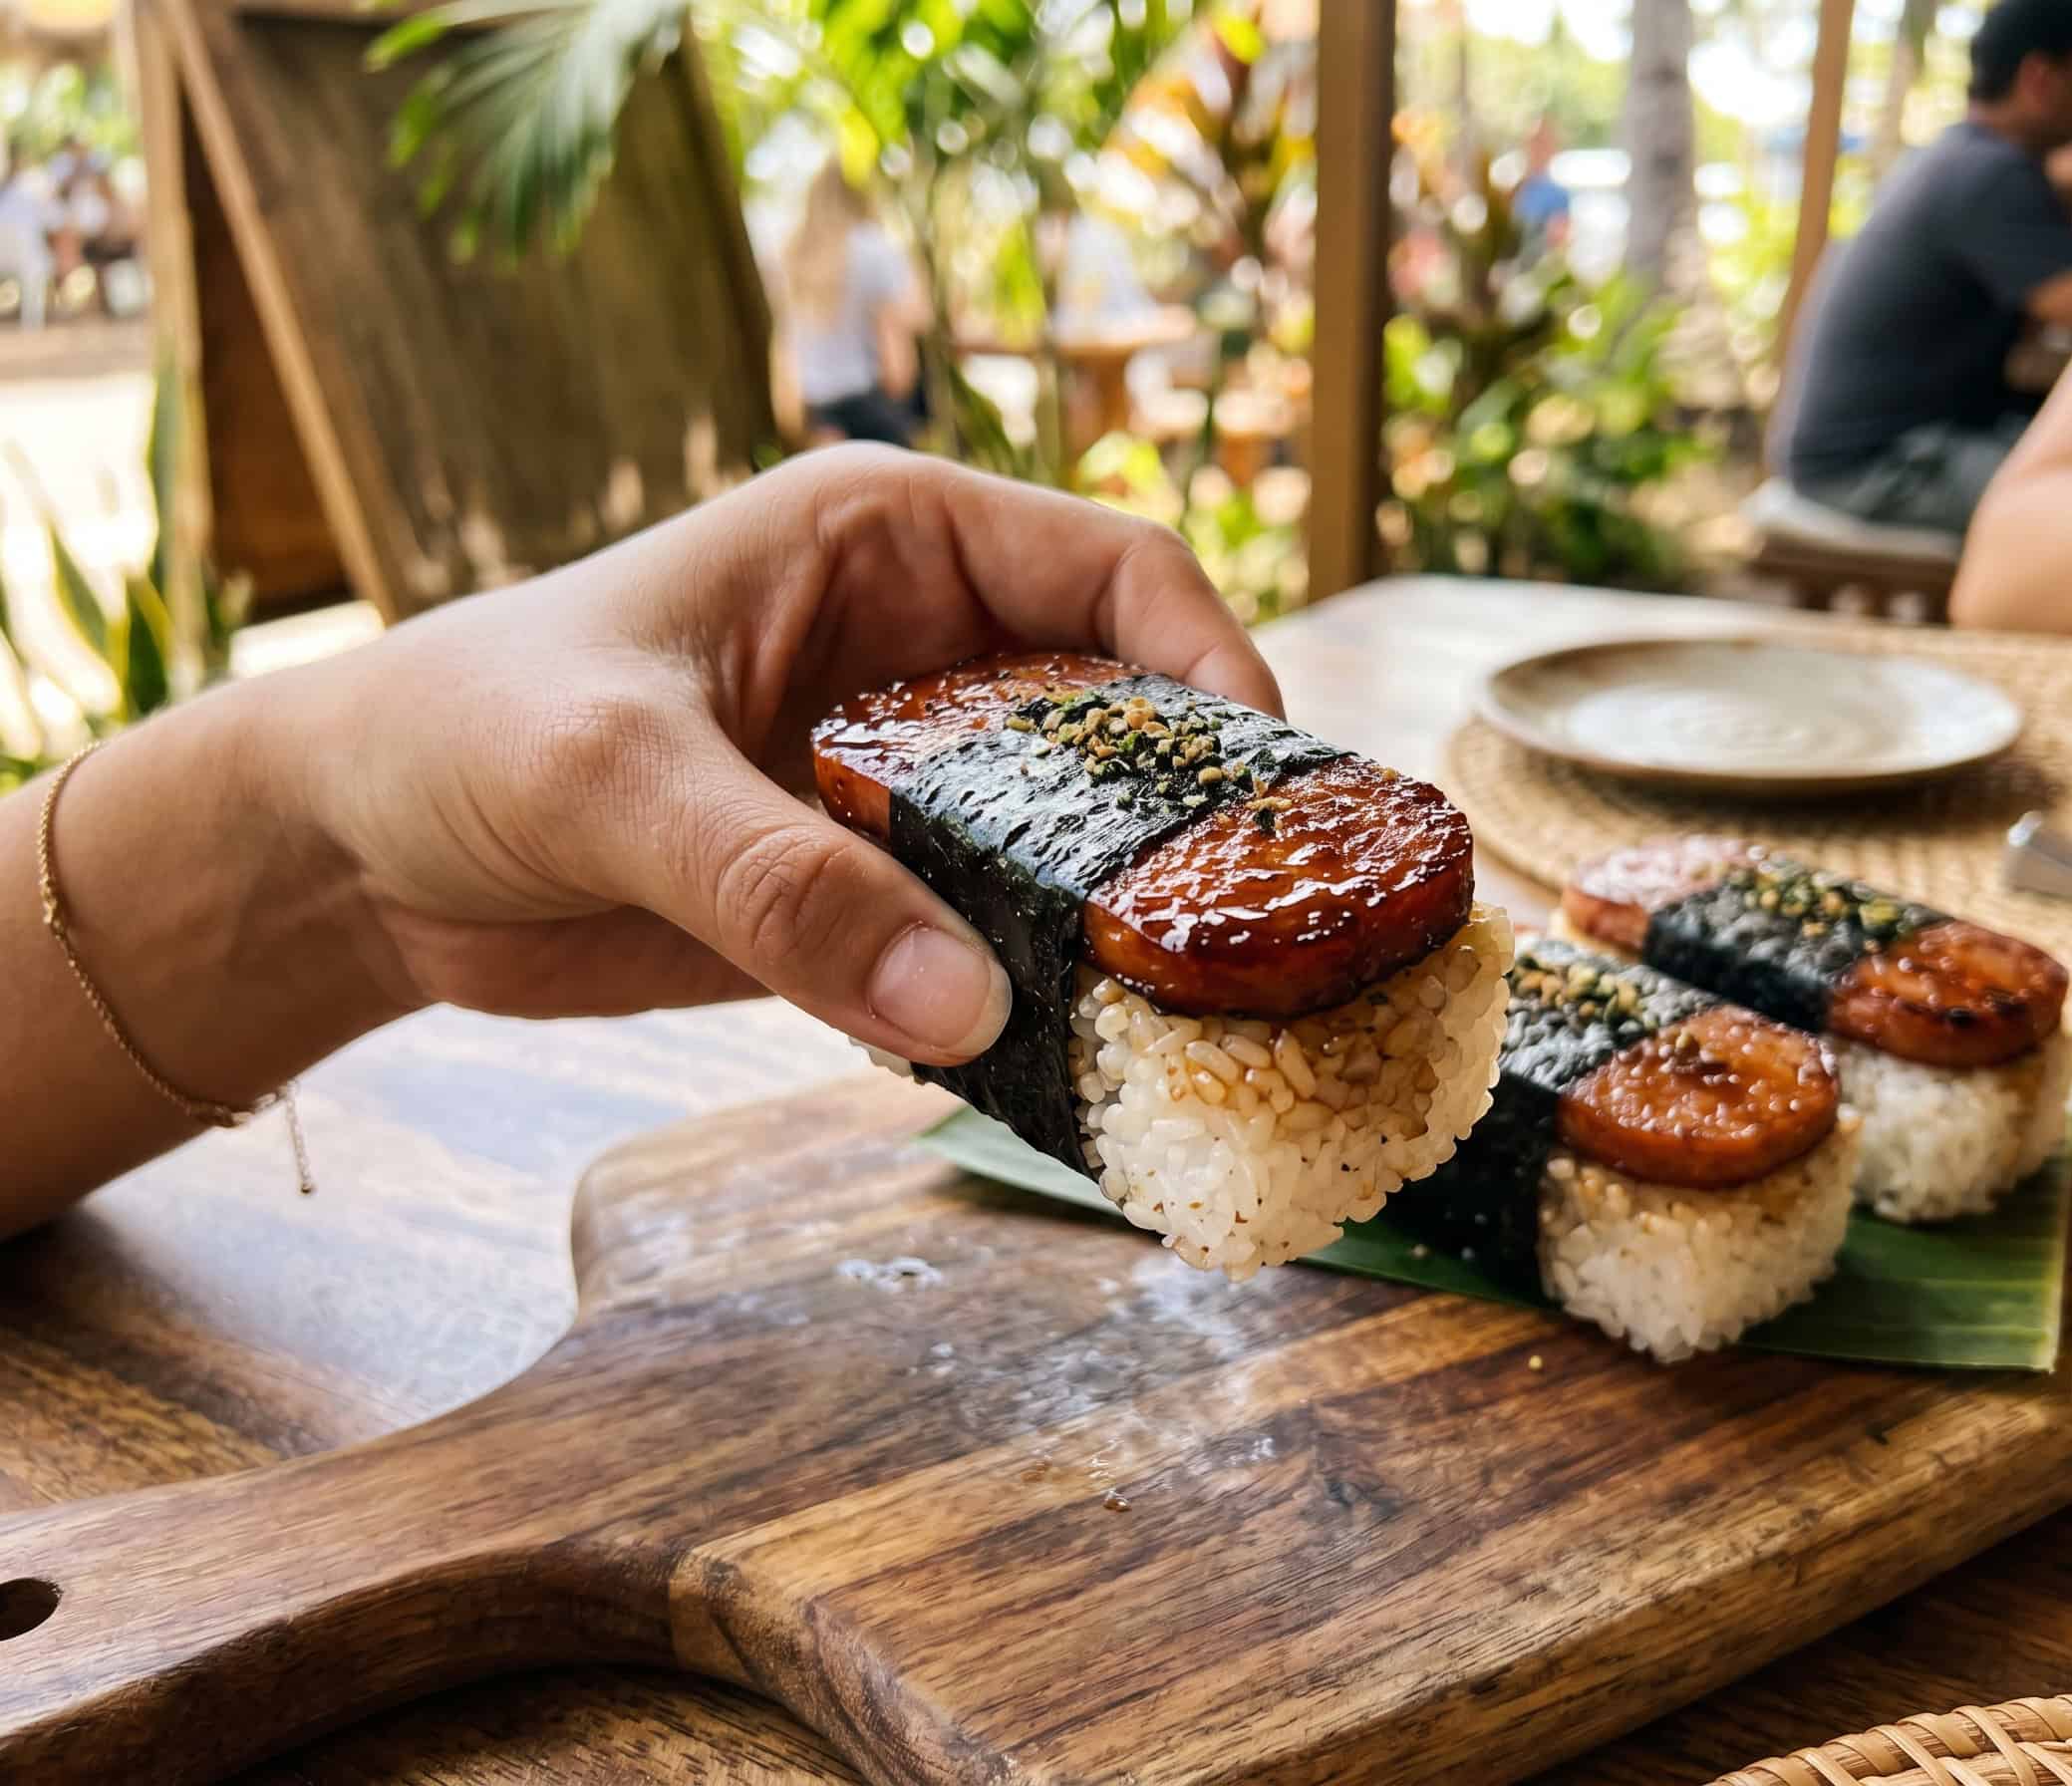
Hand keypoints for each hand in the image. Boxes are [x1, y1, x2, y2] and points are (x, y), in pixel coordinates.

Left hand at [282, 447, 1277, 1063]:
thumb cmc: (467, 734)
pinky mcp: (873, 889)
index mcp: (890, 540)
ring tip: (1197, 1013)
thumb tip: (967, 1008)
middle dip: (1196, 811)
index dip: (1214, 660)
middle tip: (1264, 929)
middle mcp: (926, 651)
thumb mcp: (615, 778)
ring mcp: (906, 779)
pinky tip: (1076, 1054)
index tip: (1264, 782)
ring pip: (1074, 838)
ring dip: (1127, 918)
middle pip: (1127, 714)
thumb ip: (782, 883)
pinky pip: (996, 933)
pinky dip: (1041, 989)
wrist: (357, 853)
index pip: (1117, 568)